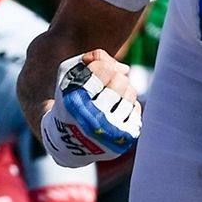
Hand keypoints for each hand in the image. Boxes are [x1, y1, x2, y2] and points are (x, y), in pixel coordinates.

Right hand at [40, 50, 141, 167]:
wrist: (65, 141)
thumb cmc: (67, 100)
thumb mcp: (69, 74)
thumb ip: (94, 59)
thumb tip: (125, 69)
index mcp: (74, 100)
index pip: (103, 69)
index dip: (102, 66)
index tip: (95, 72)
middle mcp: (92, 118)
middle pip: (120, 80)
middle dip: (114, 77)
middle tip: (105, 85)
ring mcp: (109, 132)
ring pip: (131, 94)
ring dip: (123, 90)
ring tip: (111, 96)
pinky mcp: (121, 141)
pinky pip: (136, 110)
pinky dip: (128, 106)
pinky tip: (116, 109)